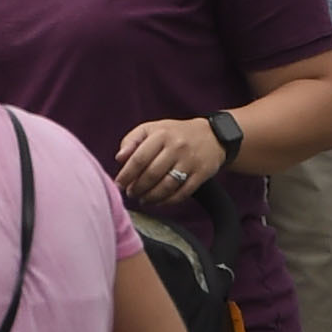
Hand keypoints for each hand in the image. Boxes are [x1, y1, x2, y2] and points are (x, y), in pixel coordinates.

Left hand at [115, 116, 231, 206]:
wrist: (212, 135)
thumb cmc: (175, 134)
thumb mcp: (152, 129)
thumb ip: (132, 140)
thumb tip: (119, 158)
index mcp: (161, 134)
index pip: (139, 158)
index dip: (126, 175)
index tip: (119, 184)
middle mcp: (176, 147)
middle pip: (151, 175)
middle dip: (137, 188)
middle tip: (131, 194)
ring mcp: (190, 161)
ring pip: (166, 186)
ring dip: (151, 197)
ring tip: (142, 199)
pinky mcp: (201, 174)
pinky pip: (182, 193)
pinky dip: (167, 202)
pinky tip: (158, 202)